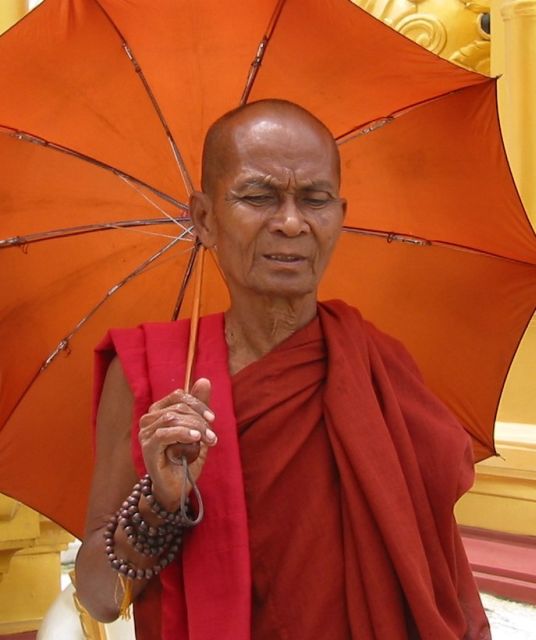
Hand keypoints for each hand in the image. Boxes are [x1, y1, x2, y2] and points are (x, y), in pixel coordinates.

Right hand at [138, 378, 215, 511]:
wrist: (177, 486)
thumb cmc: (186, 457)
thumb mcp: (198, 429)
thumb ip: (199, 406)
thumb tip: (204, 380)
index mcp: (160, 410)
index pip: (179, 396)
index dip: (198, 403)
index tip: (212, 419)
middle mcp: (149, 419)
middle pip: (178, 407)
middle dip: (200, 420)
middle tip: (212, 436)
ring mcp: (145, 433)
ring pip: (173, 418)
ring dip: (195, 428)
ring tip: (208, 440)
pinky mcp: (147, 447)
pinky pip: (164, 433)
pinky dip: (183, 434)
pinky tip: (195, 440)